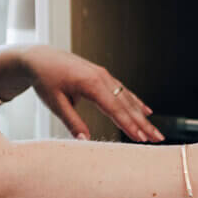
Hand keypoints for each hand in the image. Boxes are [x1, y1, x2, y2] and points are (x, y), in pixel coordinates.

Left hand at [19, 45, 162, 142]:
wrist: (39, 57)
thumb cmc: (45, 79)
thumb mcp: (54, 102)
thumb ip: (72, 122)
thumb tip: (85, 140)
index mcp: (91, 83)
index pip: (114, 108)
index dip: (128, 125)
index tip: (140, 138)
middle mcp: (102, 77)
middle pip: (127, 105)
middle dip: (143, 123)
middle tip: (157, 138)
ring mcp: (105, 76)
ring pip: (128, 99)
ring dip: (142, 116)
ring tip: (154, 132)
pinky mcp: (103, 77)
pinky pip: (123, 91)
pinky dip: (136, 102)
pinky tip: (146, 111)